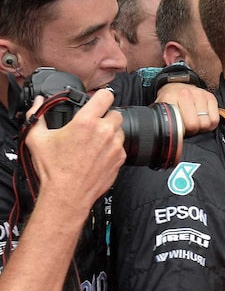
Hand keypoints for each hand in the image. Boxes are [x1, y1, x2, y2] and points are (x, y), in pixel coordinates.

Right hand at [25, 90, 124, 215]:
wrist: (67, 194)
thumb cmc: (53, 169)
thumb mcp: (37, 139)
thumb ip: (37, 116)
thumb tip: (39, 103)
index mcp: (86, 122)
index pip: (106, 96)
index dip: (102, 96)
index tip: (98, 100)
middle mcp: (104, 132)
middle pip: (115, 113)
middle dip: (106, 116)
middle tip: (93, 125)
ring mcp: (115, 146)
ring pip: (120, 130)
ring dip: (110, 132)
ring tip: (95, 141)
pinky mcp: (120, 159)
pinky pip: (121, 146)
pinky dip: (113, 147)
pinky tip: (99, 154)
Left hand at [154, 83, 218, 134]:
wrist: (176, 86)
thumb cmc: (170, 102)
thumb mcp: (161, 111)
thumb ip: (163, 122)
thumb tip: (167, 139)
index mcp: (170, 98)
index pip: (180, 124)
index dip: (181, 132)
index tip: (179, 130)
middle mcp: (185, 94)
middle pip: (195, 125)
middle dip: (192, 130)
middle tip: (187, 127)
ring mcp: (200, 95)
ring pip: (206, 123)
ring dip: (201, 127)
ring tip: (195, 122)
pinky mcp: (211, 97)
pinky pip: (215, 120)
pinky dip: (210, 123)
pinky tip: (203, 119)